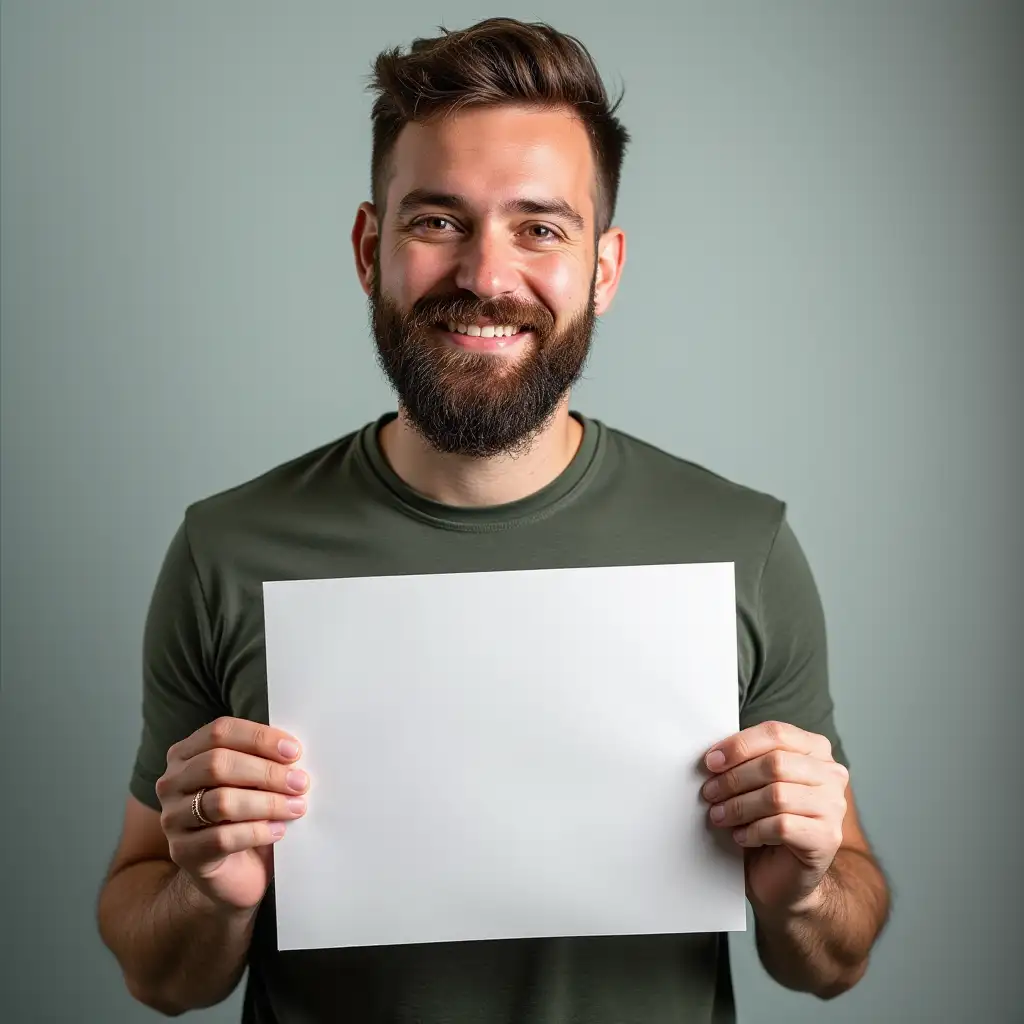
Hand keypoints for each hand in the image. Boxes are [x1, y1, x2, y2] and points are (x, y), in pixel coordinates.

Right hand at [155, 717, 308, 911]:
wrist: (231, 872)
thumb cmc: (244, 816)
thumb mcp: (252, 781)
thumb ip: (263, 760)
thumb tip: (292, 752)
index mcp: (186, 754)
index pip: (220, 732)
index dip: (259, 738)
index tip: (294, 751)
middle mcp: (172, 783)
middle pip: (218, 764)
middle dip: (266, 772)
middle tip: (300, 782)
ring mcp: (173, 818)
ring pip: (221, 801)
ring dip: (267, 802)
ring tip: (296, 807)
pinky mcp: (183, 852)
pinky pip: (222, 838)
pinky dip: (257, 831)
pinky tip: (278, 830)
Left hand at [701, 721, 848, 915]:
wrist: (787, 875)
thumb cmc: (768, 823)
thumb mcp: (757, 783)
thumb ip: (747, 762)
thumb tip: (714, 755)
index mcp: (815, 750)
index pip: (776, 733)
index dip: (739, 745)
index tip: (711, 761)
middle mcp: (831, 775)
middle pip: (774, 764)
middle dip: (734, 778)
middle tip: (709, 792)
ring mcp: (834, 807)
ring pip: (777, 795)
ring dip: (739, 806)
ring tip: (720, 815)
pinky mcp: (828, 838)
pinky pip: (782, 826)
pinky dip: (753, 830)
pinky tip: (741, 836)